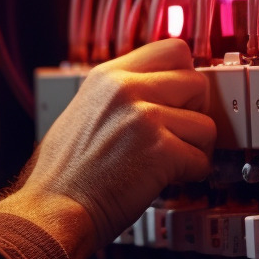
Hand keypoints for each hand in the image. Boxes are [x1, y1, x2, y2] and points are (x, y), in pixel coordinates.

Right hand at [0, 39, 215, 258]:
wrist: (52, 209)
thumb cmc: (63, 174)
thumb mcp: (83, 112)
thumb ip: (118, 97)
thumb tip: (156, 94)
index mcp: (107, 77)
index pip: (172, 50)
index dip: (183, 76)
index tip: (181, 98)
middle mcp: (126, 90)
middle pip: (196, 81)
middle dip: (195, 111)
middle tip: (180, 133)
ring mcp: (144, 117)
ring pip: (206, 124)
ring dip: (195, 149)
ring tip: (171, 162)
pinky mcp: (160, 150)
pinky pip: (202, 159)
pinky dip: (191, 175)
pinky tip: (167, 180)